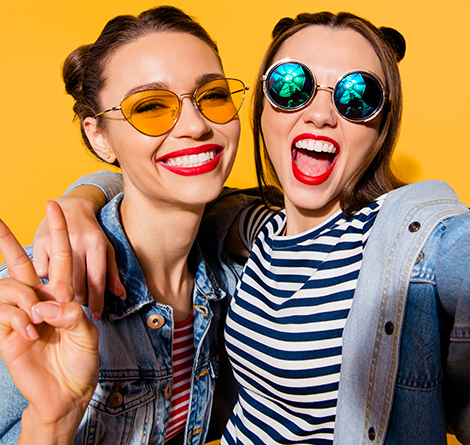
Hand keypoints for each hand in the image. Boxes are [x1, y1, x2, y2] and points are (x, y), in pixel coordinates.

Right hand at [0, 201, 99, 443]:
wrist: (67, 392)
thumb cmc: (81, 361)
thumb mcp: (87, 335)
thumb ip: (72, 315)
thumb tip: (45, 306)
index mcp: (63, 296)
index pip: (60, 258)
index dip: (57, 232)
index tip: (53, 206)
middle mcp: (39, 301)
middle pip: (20, 264)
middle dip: (8, 241)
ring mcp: (21, 315)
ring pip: (10, 287)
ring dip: (24, 300)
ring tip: (38, 322)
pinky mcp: (7, 333)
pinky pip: (5, 313)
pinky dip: (18, 320)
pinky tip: (31, 335)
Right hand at [33, 186, 124, 319]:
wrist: (70, 208)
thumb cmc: (92, 233)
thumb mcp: (107, 249)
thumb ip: (113, 273)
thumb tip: (121, 295)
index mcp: (97, 244)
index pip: (97, 280)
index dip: (98, 301)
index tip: (97, 315)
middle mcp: (78, 242)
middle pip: (78, 284)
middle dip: (81, 300)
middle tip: (82, 305)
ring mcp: (57, 242)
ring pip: (60, 282)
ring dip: (65, 295)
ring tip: (70, 297)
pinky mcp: (40, 242)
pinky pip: (43, 274)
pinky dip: (49, 281)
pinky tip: (55, 280)